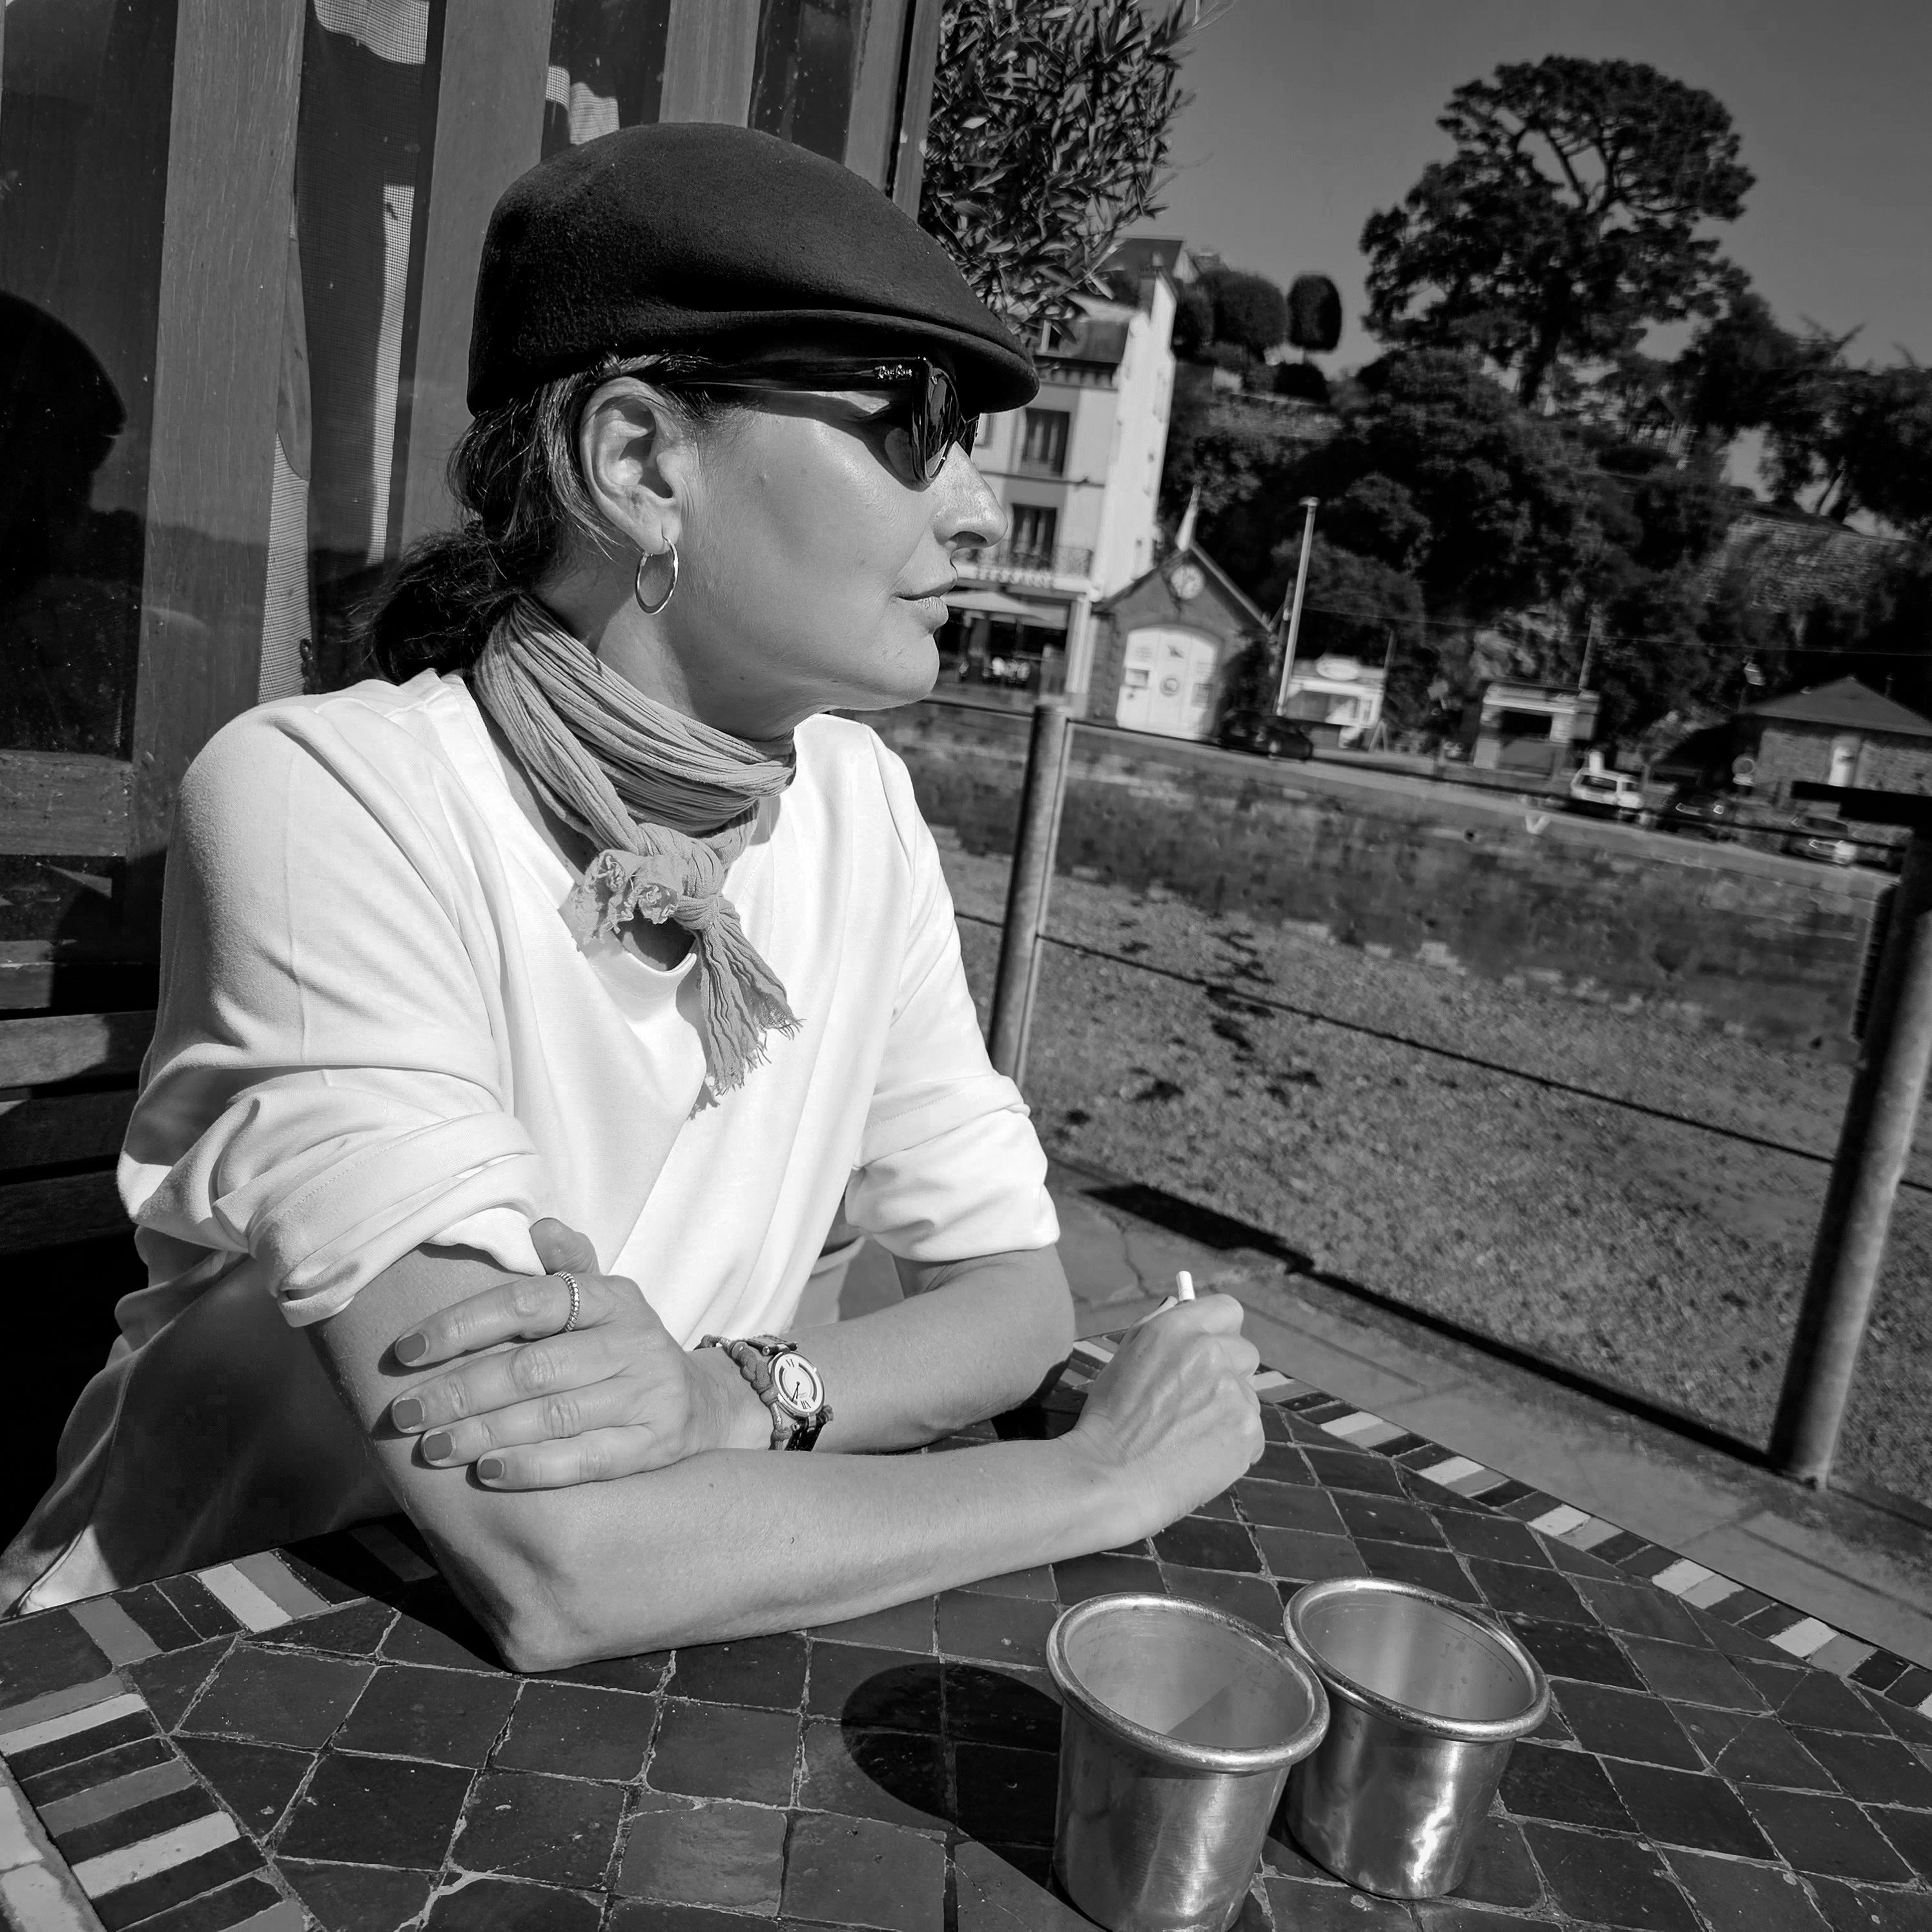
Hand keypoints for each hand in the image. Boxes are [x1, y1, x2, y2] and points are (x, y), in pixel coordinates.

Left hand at [385, 1218, 766, 1486]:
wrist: (703, 1403)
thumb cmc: (624, 1347)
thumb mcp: (604, 1298)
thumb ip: (568, 1265)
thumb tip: (538, 1227)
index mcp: (611, 1298)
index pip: (529, 1303)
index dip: (463, 1325)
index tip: (405, 1350)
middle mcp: (632, 1342)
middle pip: (533, 1368)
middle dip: (460, 1391)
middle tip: (405, 1413)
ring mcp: (647, 1395)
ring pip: (554, 1416)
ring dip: (484, 1433)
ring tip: (432, 1447)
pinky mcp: (654, 1445)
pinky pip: (585, 1459)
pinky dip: (533, 1467)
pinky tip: (488, 1473)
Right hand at [1069, 1295, 1263, 1540]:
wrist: (1110, 1478)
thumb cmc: (1109, 1421)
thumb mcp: (1126, 1358)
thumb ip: (1160, 1329)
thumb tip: (1184, 1308)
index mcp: (1176, 1329)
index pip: (1226, 1309)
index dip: (1222, 1330)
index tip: (1215, 1347)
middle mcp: (1210, 1352)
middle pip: (1246, 1352)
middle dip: (1229, 1373)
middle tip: (1199, 1402)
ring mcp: (1233, 1391)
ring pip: (1248, 1396)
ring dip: (1229, 1413)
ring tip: (1190, 1438)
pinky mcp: (1247, 1430)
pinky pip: (1253, 1434)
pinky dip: (1234, 1447)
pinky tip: (1200, 1458)